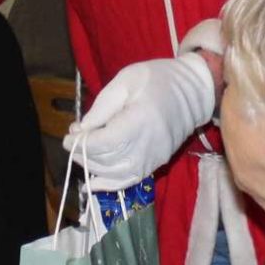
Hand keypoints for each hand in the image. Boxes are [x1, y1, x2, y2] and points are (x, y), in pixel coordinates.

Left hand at [66, 52, 216, 185]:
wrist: (195, 91)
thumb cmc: (158, 79)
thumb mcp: (126, 81)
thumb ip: (102, 107)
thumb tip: (80, 130)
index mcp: (140, 119)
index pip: (105, 142)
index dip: (82, 144)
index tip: (69, 137)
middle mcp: (148, 144)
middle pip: (108, 160)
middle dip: (84, 154)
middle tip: (73, 142)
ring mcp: (154, 157)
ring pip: (116, 174)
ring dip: (94, 168)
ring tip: (82, 155)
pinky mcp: (157, 162)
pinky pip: (130, 180)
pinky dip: (111, 184)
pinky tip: (94, 182)